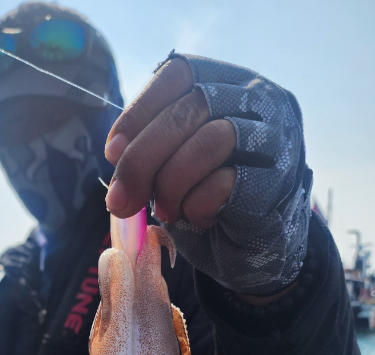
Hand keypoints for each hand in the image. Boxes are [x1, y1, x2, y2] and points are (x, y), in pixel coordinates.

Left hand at [105, 55, 312, 295]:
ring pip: (211, 141)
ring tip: (165, 211)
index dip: (139, 111)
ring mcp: (274, 137)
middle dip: (143, 158)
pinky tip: (199, 218)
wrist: (255, 247)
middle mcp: (258, 99)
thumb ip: (150, 149)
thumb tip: (115, 153)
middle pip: (190, 108)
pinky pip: (227, 182)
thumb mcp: (173, 163)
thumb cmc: (209, 198)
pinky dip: (198, 205)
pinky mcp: (277, 179)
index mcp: (226, 83)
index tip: (112, 152)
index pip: (179, 74)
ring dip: (172, 183)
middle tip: (120, 200)